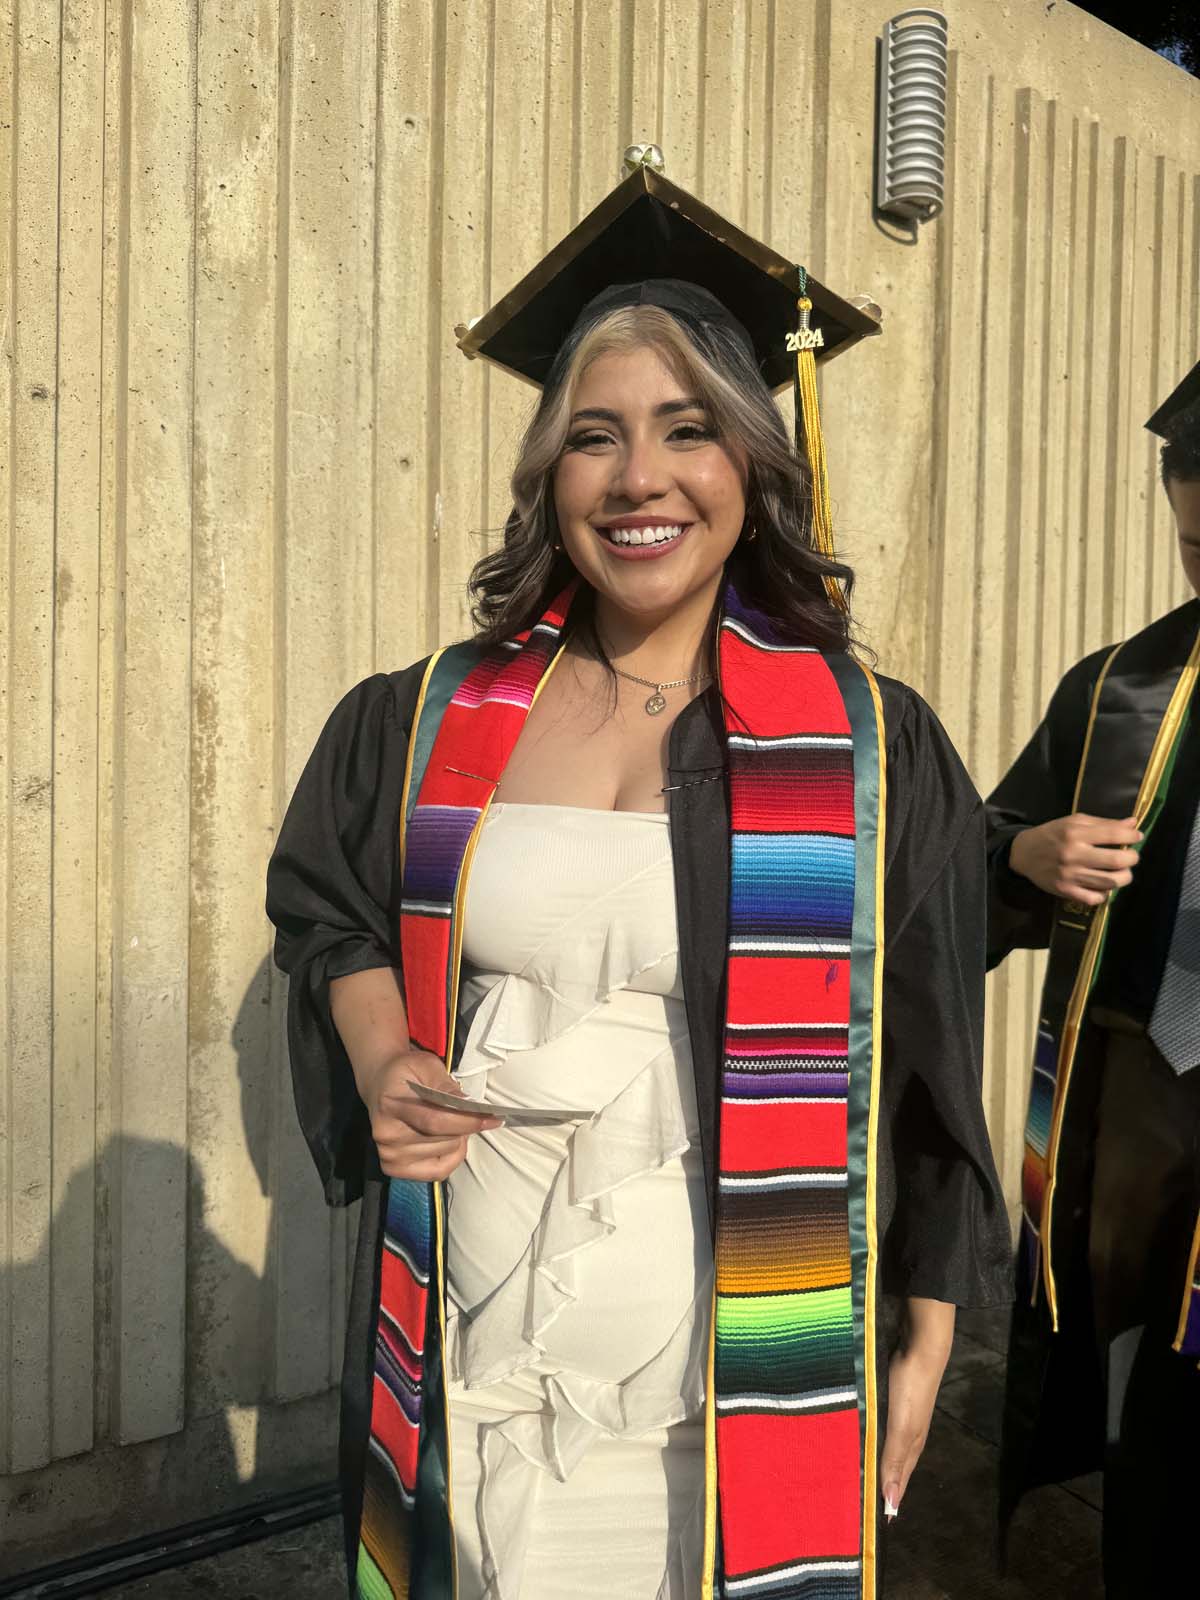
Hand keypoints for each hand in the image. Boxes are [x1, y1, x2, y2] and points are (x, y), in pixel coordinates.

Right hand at [359, 1047, 500, 1181]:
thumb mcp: (427, 1066)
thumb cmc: (406, 1073)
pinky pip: (438, 1171)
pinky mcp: (393, 1169)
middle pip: (444, 1139)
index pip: (434, 1120)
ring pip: (446, 1154)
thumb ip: (447, 1086)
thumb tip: (471, 1106)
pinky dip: (452, 1158)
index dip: (467, 1121)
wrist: (379, 1085)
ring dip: (457, 1139)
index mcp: (391, 1104)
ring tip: (449, 1122)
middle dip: (465, 1125)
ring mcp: (389, 1154)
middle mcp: (386, 1134)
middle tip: (465, 1111)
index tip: (493, 1118)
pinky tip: (450, 1141)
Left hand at [880, 1297, 954, 1520]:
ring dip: (874, 1457)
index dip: (889, 1499)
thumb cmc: (910, 1389)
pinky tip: (863, 1432)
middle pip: (893, 1465)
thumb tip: (891, 1504)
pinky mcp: (894, 1397)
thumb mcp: (901, 1429)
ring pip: (886, 1444)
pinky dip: (872, 1434)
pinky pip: (881, 1424)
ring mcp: (902, 1414)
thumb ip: (893, 1462)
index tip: (877, 1520)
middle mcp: (908, 1434)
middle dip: (881, 1482)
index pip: (898, 1481)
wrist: (921, 1347)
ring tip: (858, 1469)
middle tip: (862, 1498)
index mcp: (911, 1446)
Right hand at [1008, 813, 1141, 905]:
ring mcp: (1070, 876)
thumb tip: (1133, 824)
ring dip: (1124, 877)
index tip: (1137, 837)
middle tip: (1131, 856)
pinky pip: (1095, 898)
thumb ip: (1103, 823)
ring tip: (1122, 872)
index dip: (1132, 836)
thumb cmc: (1052, 834)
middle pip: (1117, 861)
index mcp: (1076, 834)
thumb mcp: (1074, 822)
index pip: (1114, 834)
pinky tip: (1103, 886)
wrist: (1023, 853)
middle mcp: (1074, 855)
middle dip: (1132, 858)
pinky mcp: (1065, 891)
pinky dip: (1105, 893)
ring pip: (1111, 882)